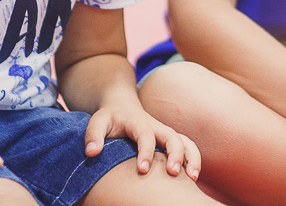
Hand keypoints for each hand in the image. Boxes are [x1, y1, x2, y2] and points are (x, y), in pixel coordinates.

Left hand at [84, 99, 200, 181]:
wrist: (122, 106)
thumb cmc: (110, 118)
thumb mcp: (97, 121)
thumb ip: (92, 135)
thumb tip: (91, 153)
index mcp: (137, 121)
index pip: (145, 134)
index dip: (145, 151)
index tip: (142, 169)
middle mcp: (155, 126)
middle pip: (171, 135)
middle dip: (175, 153)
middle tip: (173, 173)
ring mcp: (165, 133)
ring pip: (185, 141)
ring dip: (191, 157)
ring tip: (192, 178)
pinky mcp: (170, 140)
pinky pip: (188, 147)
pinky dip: (194, 160)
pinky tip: (192, 178)